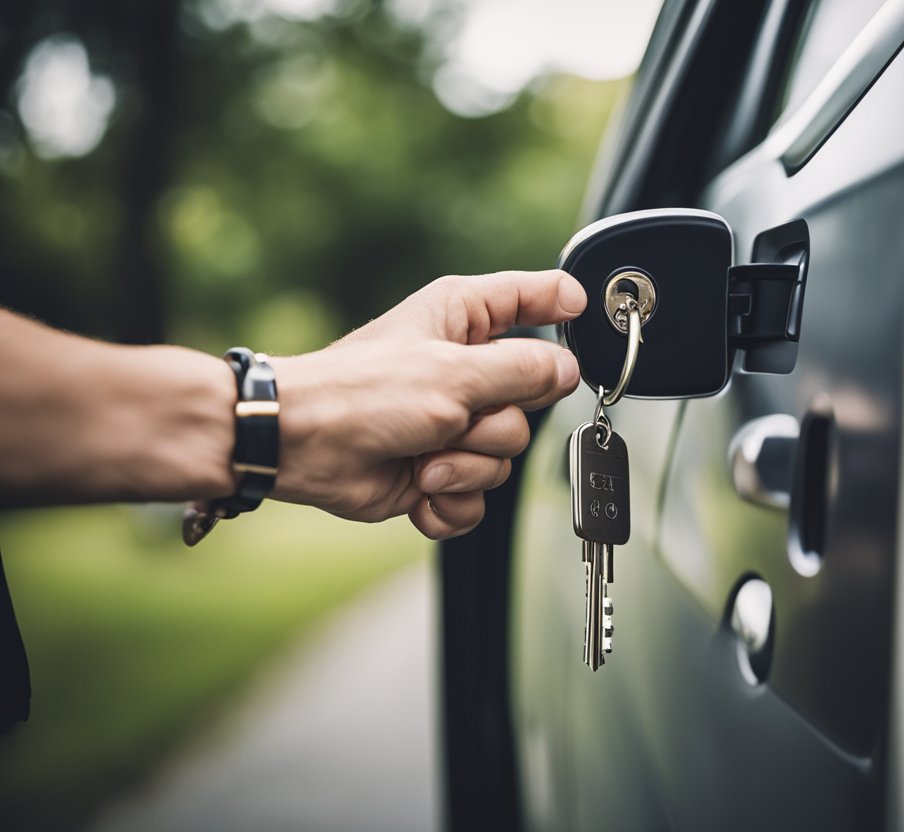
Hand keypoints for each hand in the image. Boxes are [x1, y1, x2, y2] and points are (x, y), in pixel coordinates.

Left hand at [270, 269, 586, 536]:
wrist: (304, 448)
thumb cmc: (363, 393)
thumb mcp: (456, 374)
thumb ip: (524, 371)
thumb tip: (569, 369)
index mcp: (464, 320)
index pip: (530, 297)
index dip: (563, 301)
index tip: (589, 310)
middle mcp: (463, 368)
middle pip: (530, 400)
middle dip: (493, 425)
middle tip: (456, 420)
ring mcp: (453, 422)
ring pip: (505, 454)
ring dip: (465, 466)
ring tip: (424, 459)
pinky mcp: (439, 468)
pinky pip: (478, 495)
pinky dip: (450, 500)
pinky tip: (421, 490)